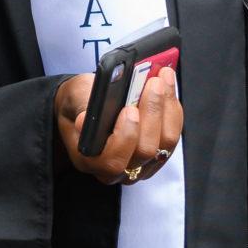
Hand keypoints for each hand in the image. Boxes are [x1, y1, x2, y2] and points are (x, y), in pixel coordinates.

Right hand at [55, 69, 181, 186]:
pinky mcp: (159, 153)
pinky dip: (172, 108)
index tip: (129, 109)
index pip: (113, 160)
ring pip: (165, 143)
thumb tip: (86, 120)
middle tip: (153, 82)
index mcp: (91, 160)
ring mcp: (141, 164)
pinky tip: (167, 86)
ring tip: (163, 78)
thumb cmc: (80, 102)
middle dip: (152, 113)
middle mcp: (117, 169)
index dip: (125, 137)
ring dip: (166, 107)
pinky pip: (172, 134)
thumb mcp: (75, 98)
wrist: (85, 105)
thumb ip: (81, 108)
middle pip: (145, 150)